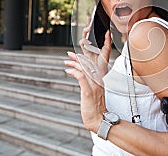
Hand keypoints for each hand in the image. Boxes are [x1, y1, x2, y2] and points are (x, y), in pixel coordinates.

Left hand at [64, 17, 111, 131]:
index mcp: (100, 79)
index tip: (85, 48)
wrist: (100, 119)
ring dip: (75, 62)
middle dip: (80, 55)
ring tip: (67, 59)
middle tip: (71, 52)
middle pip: (90, 62)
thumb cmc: (96, 107)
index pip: (97, 62)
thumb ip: (89, 82)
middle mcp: (99, 80)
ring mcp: (94, 84)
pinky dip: (74, 72)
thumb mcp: (94, 91)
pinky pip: (81, 77)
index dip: (92, 53)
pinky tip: (68, 70)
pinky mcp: (89, 91)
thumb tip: (81, 74)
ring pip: (85, 67)